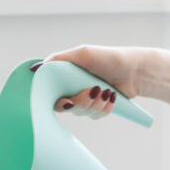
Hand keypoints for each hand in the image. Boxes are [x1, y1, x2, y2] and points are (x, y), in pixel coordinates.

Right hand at [29, 45, 145, 118]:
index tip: (68, 99)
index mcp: (63, 75)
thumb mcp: (82, 54)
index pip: (48, 93)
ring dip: (95, 104)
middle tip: (93, 91)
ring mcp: (84, 98)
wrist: (135, 70)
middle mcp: (71, 87)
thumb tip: (34, 69)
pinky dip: (103, 109)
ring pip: (80, 112)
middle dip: (81, 101)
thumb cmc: (108, 58)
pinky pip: (93, 116)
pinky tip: (112, 98)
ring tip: (107, 92)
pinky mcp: (96, 107)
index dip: (56, 99)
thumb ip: (57, 60)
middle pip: (64, 106)